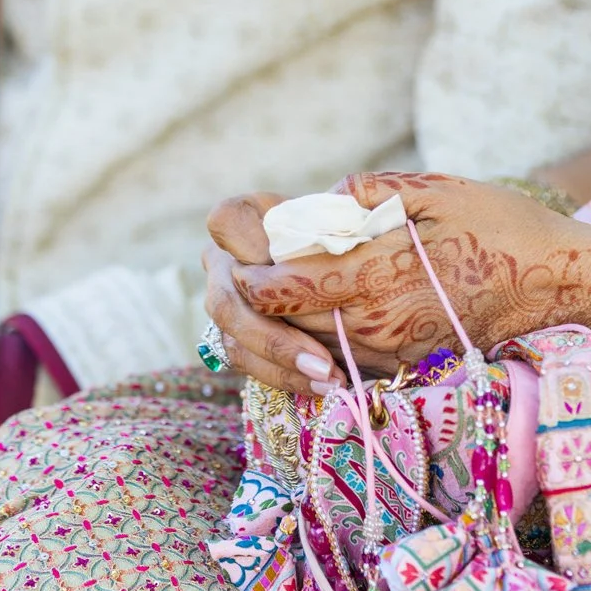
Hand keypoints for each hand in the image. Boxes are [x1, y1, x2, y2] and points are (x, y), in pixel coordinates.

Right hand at [202, 192, 347, 394]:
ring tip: (331, 379)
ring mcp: (230, 305)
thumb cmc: (364, 233)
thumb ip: (351, 203)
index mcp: (246, 220)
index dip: (248, 243)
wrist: (364, 273)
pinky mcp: (243, 342)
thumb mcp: (362, 212)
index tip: (283, 265)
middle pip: (226, 300)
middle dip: (273, 336)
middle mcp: (228, 264)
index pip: (226, 220)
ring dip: (283, 365)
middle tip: (323, 359)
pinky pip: (251, 367)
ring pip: (235, 341)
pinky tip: (326, 387)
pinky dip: (288, 378)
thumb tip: (345, 206)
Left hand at [232, 172, 590, 379]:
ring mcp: (388, 353)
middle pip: (279, 319)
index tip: (238, 228)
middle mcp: (376, 325)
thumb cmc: (506, 229)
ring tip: (275, 269)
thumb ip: (371, 195)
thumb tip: (318, 198)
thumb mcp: (439, 190)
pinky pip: (334, 357)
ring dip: (276, 312)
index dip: (247, 261)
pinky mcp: (400, 367)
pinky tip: (316, 300)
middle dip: (251, 285)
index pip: (279, 285)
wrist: (562, 289)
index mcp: (379, 276)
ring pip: (300, 343)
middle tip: (243, 245)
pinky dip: (309, 332)